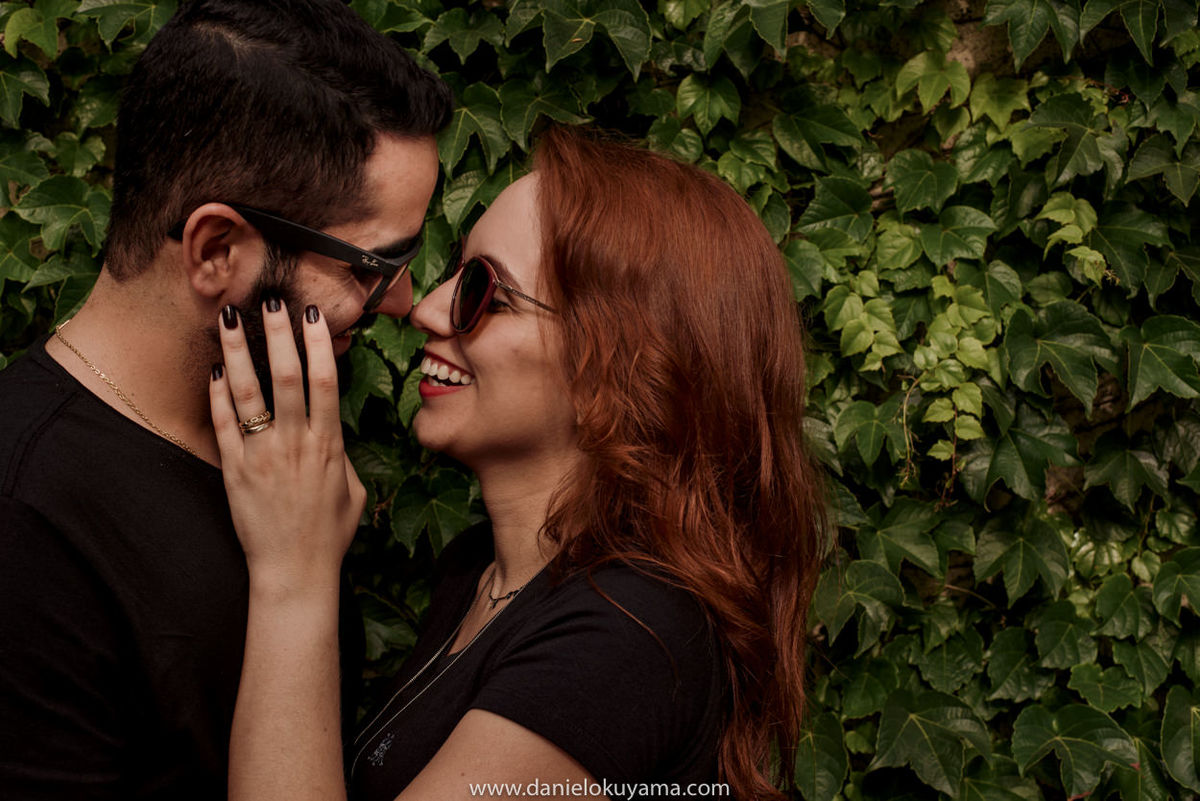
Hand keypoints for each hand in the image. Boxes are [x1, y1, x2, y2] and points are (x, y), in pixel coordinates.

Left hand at [209, 299, 365, 594]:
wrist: (295, 572)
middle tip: (272, 299)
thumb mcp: (354, 492)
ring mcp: (263, 456)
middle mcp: (295, 444)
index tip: (313, 316)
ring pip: (250, 392)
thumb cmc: (330, 534)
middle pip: (289, 376)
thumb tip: (331, 431)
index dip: (319, 345)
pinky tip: (214, 368)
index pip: (325, 382)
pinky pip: (224, 424)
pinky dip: (218, 394)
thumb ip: (342, 456)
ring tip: (231, 318)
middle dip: (279, 334)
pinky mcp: (235, 471)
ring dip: (241, 351)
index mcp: (329, 445)